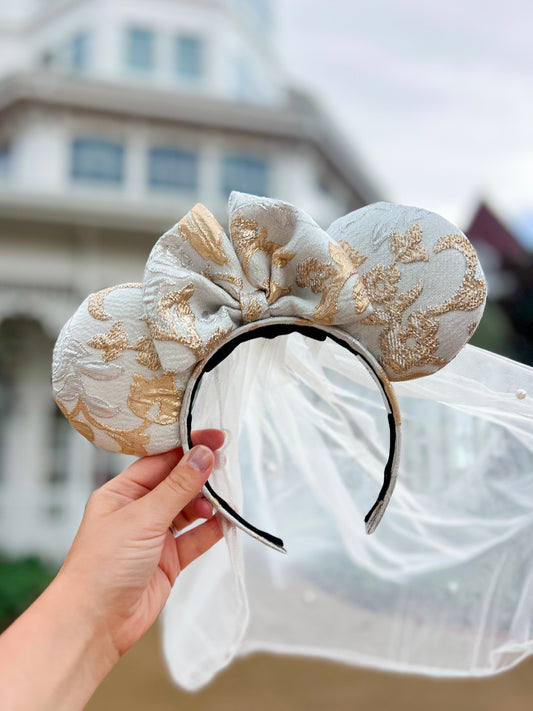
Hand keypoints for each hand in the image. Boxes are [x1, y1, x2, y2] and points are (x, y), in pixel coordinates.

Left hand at [57, 429, 223, 659]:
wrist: (94, 625)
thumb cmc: (102, 566)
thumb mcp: (142, 518)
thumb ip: (177, 487)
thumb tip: (203, 455)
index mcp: (122, 493)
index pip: (160, 461)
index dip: (187, 447)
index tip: (215, 438)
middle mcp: (138, 511)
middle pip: (177, 483)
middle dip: (201, 474)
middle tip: (226, 464)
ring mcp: (155, 536)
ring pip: (189, 510)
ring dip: (209, 503)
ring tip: (226, 499)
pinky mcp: (169, 560)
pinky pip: (196, 538)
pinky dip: (212, 529)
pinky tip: (227, 521)